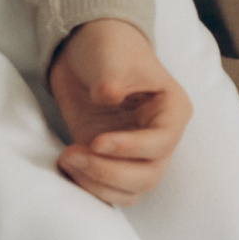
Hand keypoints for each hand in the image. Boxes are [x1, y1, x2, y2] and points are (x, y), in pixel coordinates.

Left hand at [48, 18, 191, 205]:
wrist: (85, 51)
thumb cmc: (109, 48)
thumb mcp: (112, 56)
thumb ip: (111, 77)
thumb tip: (109, 95)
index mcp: (172, 111)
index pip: (162, 143)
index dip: (131, 148)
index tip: (97, 141)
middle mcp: (159, 137)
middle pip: (148, 176)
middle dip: (110, 173)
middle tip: (75, 154)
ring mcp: (134, 153)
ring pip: (129, 191)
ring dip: (96, 184)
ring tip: (67, 158)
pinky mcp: (110, 161)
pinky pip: (107, 190)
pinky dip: (86, 187)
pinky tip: (66, 166)